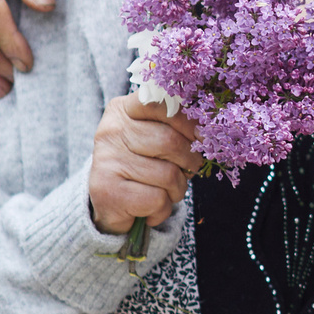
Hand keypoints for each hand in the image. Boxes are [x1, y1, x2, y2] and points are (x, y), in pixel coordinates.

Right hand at [89, 95, 201, 235]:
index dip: (187, 121)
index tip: (200, 137)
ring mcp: (107, 161)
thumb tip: (206, 129)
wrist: (108, 205)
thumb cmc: (141, 165)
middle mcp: (111, 131)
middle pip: (169, 141)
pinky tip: (151, 209)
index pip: (160, 103)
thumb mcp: (152, 136)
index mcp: (123, 110)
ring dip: (177, 189)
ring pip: (168, 174)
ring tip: (166, 192)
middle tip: (188, 171)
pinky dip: (163, 209)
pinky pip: (157, 199)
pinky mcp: (109, 192)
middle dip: (190, 161)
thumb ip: (173, 125)